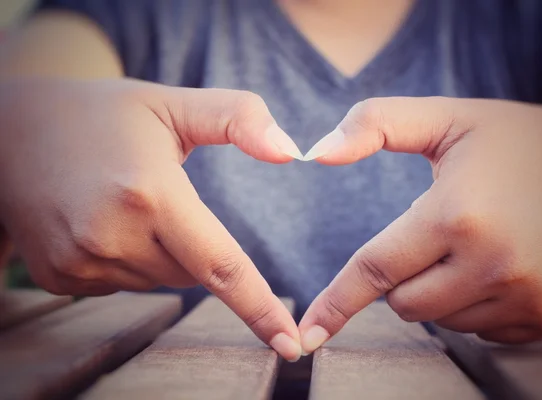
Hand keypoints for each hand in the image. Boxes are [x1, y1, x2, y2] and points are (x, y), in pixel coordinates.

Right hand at [0, 79, 302, 359]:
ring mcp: (80, 262)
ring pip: (158, 280)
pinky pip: (122, 284)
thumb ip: (239, 118)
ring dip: (158, 251)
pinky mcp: (59, 277)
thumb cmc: (104, 114)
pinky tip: (100, 221)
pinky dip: (126, 259)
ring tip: (123, 202)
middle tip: (156, 194)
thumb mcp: (173, 104)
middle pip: (192, 273)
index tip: (289, 343)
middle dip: (192, 243)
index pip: (221, 266)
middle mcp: (113, 235)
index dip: (260, 308)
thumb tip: (292, 152)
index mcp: (151, 192)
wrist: (11, 131)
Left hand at [300, 97, 541, 352]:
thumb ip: (376, 124)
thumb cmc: (515, 139)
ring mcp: (530, 297)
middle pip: (405, 303)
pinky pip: (483, 330)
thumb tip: (317, 154)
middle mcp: (495, 265)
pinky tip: (501, 265)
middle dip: (403, 275)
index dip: (336, 302)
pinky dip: (476, 304)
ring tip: (475, 243)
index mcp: (458, 214)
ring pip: (443, 320)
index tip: (308, 334)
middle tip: (435, 234)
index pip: (376, 269)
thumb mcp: (447, 118)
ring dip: (441, 289)